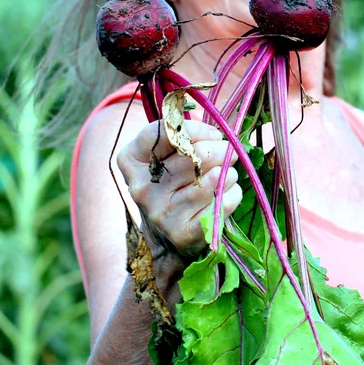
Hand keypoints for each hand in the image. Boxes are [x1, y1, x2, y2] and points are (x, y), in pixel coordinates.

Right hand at [117, 120, 242, 258]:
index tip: (213, 134)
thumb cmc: (170, 185)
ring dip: (227, 173)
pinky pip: (220, 204)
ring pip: (209, 180)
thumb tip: (222, 126)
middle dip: (218, 150)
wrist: (165, 238)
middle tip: (228, 151)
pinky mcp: (182, 233)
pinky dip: (232, 195)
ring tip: (227, 174)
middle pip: (192, 155)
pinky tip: (226, 194)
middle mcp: (141, 187)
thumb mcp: (163, 158)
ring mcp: (160, 213)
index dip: (195, 129)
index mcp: (131, 161)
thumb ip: (183, 137)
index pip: (163, 132)